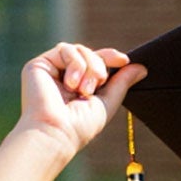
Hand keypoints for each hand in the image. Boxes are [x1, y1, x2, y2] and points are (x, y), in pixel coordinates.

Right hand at [15, 44, 140, 162]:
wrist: (57, 131)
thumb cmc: (81, 125)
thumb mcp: (108, 102)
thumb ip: (122, 83)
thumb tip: (141, 67)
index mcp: (80, 84)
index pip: (97, 62)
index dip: (110, 57)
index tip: (124, 60)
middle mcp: (65, 76)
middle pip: (90, 53)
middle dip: (100, 66)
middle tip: (98, 85)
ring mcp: (52, 69)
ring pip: (79, 49)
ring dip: (89, 67)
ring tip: (84, 90)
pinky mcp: (39, 64)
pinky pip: (65, 49)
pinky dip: (75, 64)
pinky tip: (71, 84)